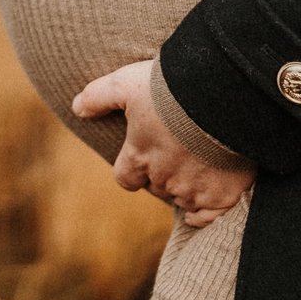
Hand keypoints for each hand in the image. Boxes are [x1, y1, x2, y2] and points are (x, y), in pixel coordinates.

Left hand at [73, 60, 255, 226]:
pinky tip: (204, 205)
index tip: (143, 157)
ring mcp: (193, 190)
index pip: (126, 177)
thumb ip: (98, 96)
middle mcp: (162, 179)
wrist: (224, 97)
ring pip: (182, 199)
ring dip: (185, 187)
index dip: (133, 168)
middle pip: (156, 186)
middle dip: (162, 174)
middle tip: (176, 153)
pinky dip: (205, 213)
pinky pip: (208, 216)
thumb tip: (76, 108)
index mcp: (138, 157)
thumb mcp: (127, 83)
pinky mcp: (222, 196)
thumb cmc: (172, 88)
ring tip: (198, 166)